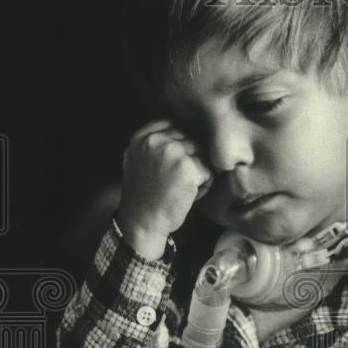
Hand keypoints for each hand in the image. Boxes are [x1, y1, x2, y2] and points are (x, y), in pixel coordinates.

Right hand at [117, 120, 212, 257]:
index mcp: (142, 137)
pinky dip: (205, 184)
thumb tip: (183, 128)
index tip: (176, 163)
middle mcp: (156, 140)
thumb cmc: (145, 196)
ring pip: (202, 152)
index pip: (174, 124)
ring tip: (184, 187)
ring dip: (201, 170)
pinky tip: (190, 195)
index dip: (182, 143)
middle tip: (179, 180)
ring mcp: (172, 152)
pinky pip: (209, 170)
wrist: (142, 223)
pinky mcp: (188, 167)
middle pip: (191, 137)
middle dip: (193, 157)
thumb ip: (154, 143)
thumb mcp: (138, 160)